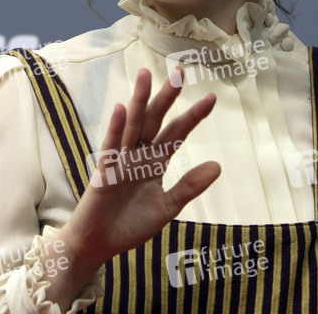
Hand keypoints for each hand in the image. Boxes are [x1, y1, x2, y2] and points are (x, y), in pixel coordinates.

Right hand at [60, 67, 220, 265]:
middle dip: (165, 97)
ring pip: (131, 125)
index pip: (177, 133)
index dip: (193, 116)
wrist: (100, 245)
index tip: (212, 98)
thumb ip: (189, 187)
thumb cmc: (131, 225)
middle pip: (154, 120)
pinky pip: (110, 148)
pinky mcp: (103, 173)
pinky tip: (120, 109)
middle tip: (178, 72)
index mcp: (155, 162)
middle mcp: (138, 155)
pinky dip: (114, 128)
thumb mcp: (166, 207)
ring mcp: (120, 161)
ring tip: (145, 74)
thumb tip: (218, 166)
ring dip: (138, 100)